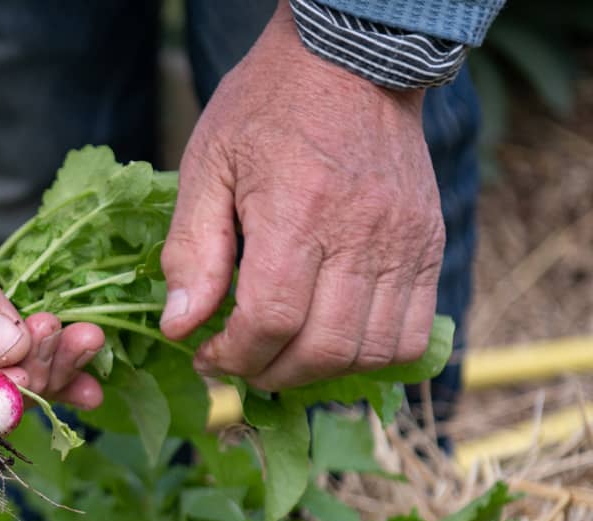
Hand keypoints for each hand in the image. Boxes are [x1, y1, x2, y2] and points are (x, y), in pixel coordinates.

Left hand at [158, 0, 444, 390]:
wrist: (351, 58)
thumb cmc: (265, 108)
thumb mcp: (207, 165)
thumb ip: (191, 251)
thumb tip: (180, 328)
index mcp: (297, 212)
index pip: (271, 321)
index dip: (234, 356)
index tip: (207, 355)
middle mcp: (361, 234)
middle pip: (324, 348)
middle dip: (271, 373)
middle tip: (239, 362)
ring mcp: (405, 242)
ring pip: (373, 352)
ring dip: (320, 373)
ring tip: (282, 355)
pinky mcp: (429, 244)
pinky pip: (413, 333)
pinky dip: (372, 356)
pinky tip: (332, 341)